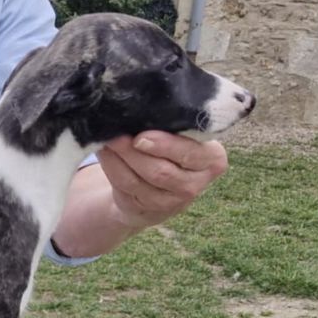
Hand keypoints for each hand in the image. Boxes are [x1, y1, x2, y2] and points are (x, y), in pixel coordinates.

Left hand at [98, 131, 228, 230]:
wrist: (164, 185)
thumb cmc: (174, 149)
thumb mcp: (185, 137)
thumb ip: (175, 127)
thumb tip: (142, 109)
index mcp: (212, 160)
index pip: (190, 153)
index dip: (164, 146)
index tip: (141, 136)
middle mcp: (195, 184)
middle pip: (160, 171)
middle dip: (133, 152)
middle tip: (116, 135)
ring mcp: (170, 202)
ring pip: (138, 180)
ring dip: (118, 159)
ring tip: (106, 140)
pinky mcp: (146, 209)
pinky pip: (124, 186)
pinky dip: (111, 167)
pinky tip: (104, 153)